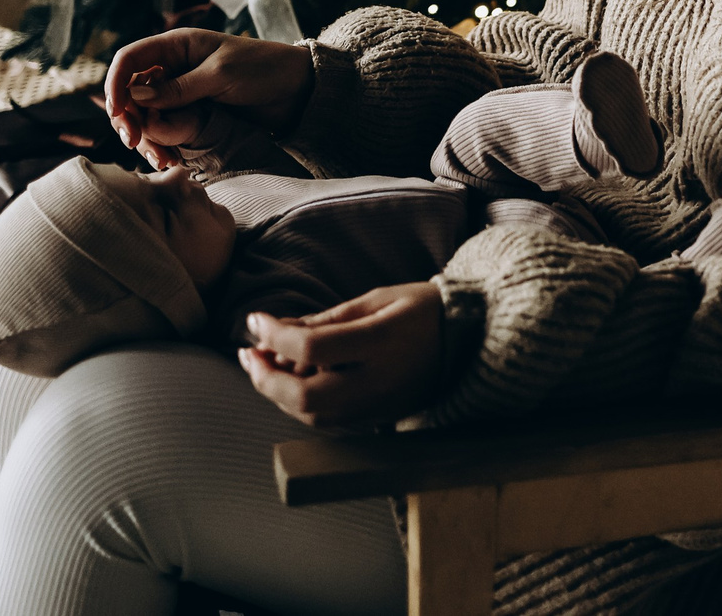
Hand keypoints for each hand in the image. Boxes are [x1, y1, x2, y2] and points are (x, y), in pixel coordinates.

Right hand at [103, 29, 315, 167]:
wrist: (298, 90)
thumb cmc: (264, 69)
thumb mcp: (220, 75)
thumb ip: (179, 87)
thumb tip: (135, 95)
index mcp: (176, 46)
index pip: (130, 59)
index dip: (116, 83)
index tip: (117, 112)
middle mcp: (173, 68)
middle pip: (131, 92)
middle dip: (128, 118)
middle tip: (134, 143)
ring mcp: (182, 94)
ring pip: (145, 116)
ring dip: (146, 139)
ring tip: (162, 160)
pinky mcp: (192, 116)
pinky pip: (166, 131)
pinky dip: (163, 146)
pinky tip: (172, 162)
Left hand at [238, 283, 445, 429]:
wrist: (473, 341)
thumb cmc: (425, 310)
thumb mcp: (378, 299)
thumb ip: (329, 317)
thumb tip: (278, 329)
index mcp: (383, 341)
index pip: (312, 347)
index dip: (274, 335)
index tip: (254, 319)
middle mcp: (379, 382)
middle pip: (305, 396)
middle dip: (265, 377)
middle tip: (248, 352)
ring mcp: (379, 407)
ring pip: (311, 416)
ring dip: (277, 393)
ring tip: (262, 366)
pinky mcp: (379, 420)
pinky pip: (327, 423)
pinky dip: (299, 406)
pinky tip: (289, 384)